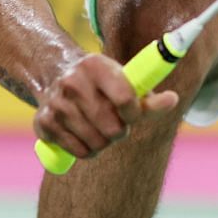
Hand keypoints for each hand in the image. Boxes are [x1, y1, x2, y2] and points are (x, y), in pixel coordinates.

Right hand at [33, 52, 179, 160]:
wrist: (55, 73)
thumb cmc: (100, 82)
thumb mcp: (122, 79)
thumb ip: (147, 96)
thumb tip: (173, 100)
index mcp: (95, 66)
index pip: (126, 100)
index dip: (134, 114)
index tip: (132, 114)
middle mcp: (72, 83)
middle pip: (113, 128)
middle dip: (120, 131)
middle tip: (115, 123)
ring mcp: (56, 104)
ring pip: (96, 144)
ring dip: (103, 142)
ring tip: (99, 128)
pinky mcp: (44, 124)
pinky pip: (78, 152)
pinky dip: (86, 150)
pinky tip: (82, 134)